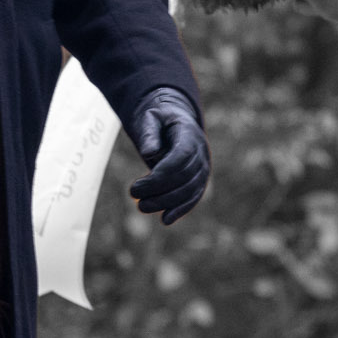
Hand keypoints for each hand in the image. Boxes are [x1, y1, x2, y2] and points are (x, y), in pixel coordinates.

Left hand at [125, 88, 209, 224]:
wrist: (174, 121)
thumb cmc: (159, 118)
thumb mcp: (150, 117)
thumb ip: (149, 133)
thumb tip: (149, 153)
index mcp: (190, 134)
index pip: (180, 158)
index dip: (161, 175)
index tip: (136, 186)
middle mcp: (201, 152)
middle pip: (184, 177)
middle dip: (158, 190)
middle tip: (133, 195)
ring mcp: (203, 167)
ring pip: (189, 190)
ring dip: (166, 202)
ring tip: (141, 207)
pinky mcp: (199, 180)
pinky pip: (193, 197)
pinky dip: (180, 210)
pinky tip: (165, 220)